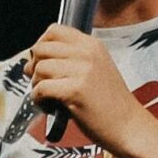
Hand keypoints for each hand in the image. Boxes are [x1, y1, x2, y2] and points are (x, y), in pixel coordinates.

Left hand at [24, 24, 147, 154]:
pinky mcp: (75, 90)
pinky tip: (50, 108)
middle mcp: (88, 53)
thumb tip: (29, 62)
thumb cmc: (108, 105)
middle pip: (41, 48)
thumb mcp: (93, 71)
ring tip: (49, 99)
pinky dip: (38, 100)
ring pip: (39, 68)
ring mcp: (83, 70)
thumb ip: (67, 61)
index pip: (54, 30)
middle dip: (34, 67)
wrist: (128, 127)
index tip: (41, 63)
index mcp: (92, 45)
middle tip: (42, 84)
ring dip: (36, 86)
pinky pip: (41, 89)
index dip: (40, 46)